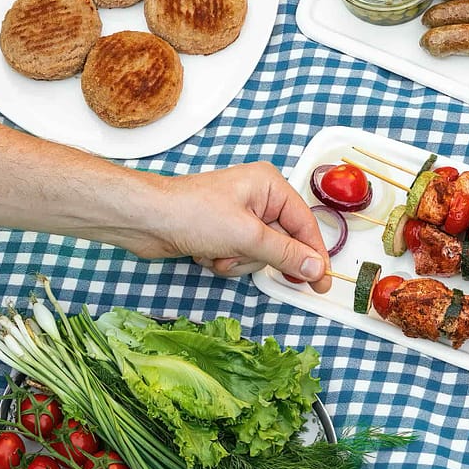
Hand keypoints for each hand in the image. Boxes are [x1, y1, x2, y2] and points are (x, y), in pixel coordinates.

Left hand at [120, 163, 331, 290]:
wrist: (145, 220)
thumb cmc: (191, 213)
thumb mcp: (246, 236)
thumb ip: (285, 253)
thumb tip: (315, 268)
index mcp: (269, 185)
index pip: (305, 224)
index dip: (314, 255)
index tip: (322, 283)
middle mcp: (258, 198)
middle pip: (282, 242)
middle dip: (257, 256)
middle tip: (240, 256)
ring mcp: (240, 216)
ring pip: (260, 255)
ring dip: (237, 261)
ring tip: (216, 251)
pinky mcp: (224, 233)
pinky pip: (240, 257)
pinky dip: (225, 261)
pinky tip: (205, 253)